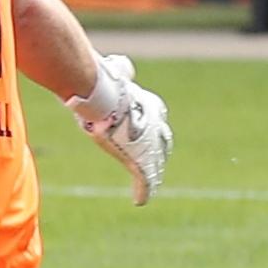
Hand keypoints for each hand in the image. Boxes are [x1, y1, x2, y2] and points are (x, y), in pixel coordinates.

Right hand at [67, 53, 170, 204]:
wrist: (106, 101)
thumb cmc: (105, 85)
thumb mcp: (115, 72)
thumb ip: (120, 71)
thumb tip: (121, 67)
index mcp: (151, 106)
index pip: (157, 118)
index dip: (154, 124)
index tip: (151, 128)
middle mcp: (156, 126)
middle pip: (162, 141)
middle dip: (159, 147)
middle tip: (156, 156)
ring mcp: (151, 147)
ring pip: (156, 162)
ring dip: (152, 170)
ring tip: (149, 179)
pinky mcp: (142, 164)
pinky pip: (146, 182)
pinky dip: (143, 191)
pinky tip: (140, 200)